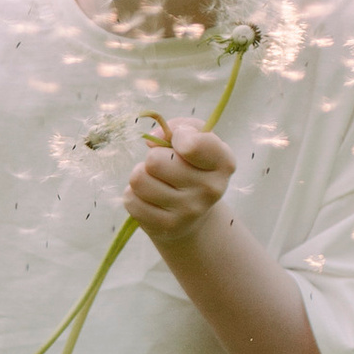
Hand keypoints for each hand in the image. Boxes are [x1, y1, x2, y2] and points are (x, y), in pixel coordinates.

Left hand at [124, 114, 234, 247]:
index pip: (192, 145)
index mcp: (223, 163)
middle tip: (166, 166)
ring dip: (141, 175)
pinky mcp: (166, 227)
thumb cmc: (191, 165)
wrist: (192, 214)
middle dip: (154, 157)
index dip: (178, 136)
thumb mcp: (195, 138)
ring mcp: (189, 212)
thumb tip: (152, 139)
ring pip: (139, 178)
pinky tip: (151, 198)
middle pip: (155, 160)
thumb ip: (179, 127)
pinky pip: (131, 199)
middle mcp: (211, 189)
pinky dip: (135, 194)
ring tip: (157, 181)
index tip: (179, 141)